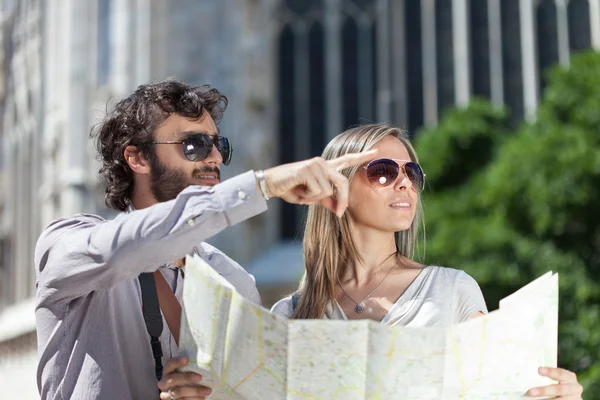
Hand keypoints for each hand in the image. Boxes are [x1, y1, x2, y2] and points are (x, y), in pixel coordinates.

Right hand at [158, 357, 211, 399]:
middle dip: (186, 378)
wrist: (183, 392)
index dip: (177, 361)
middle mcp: (164, 382)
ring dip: (194, 391)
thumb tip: (205, 352)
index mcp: (168, 371)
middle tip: (200, 377)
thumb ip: (192, 363)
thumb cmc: (187, 376)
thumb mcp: (187, 369)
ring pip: (177, 392)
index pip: (169, 364)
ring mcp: (167, 394)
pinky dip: (194, 399)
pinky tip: (203, 397)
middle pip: (172, 379)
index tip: (187, 359)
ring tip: (207, 390)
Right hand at [262, 149, 377, 216]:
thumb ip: (326, 200)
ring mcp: (315, 164)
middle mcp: (322, 163)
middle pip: (343, 182)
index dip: (361, 157)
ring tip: (303, 193)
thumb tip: (339, 208)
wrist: (271, 184)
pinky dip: (309, 197)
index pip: (346, 160)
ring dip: (315, 198)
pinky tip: (299, 191)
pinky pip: (317, 191)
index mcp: (325, 167)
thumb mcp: (311, 197)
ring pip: (327, 190)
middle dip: (343, 200)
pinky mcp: (307, 169)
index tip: (376, 151)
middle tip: (339, 214)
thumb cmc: (290, 189)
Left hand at [527, 367, 582, 398]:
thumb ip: (548, 377)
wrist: (570, 396)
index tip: (539, 370)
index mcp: (570, 377)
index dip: (550, 371)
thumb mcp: (558, 380)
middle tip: (530, 392)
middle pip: (559, 389)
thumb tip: (527, 375)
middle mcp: (575, 387)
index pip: (560, 373)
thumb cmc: (559, 385)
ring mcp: (575, 398)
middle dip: (544, 390)